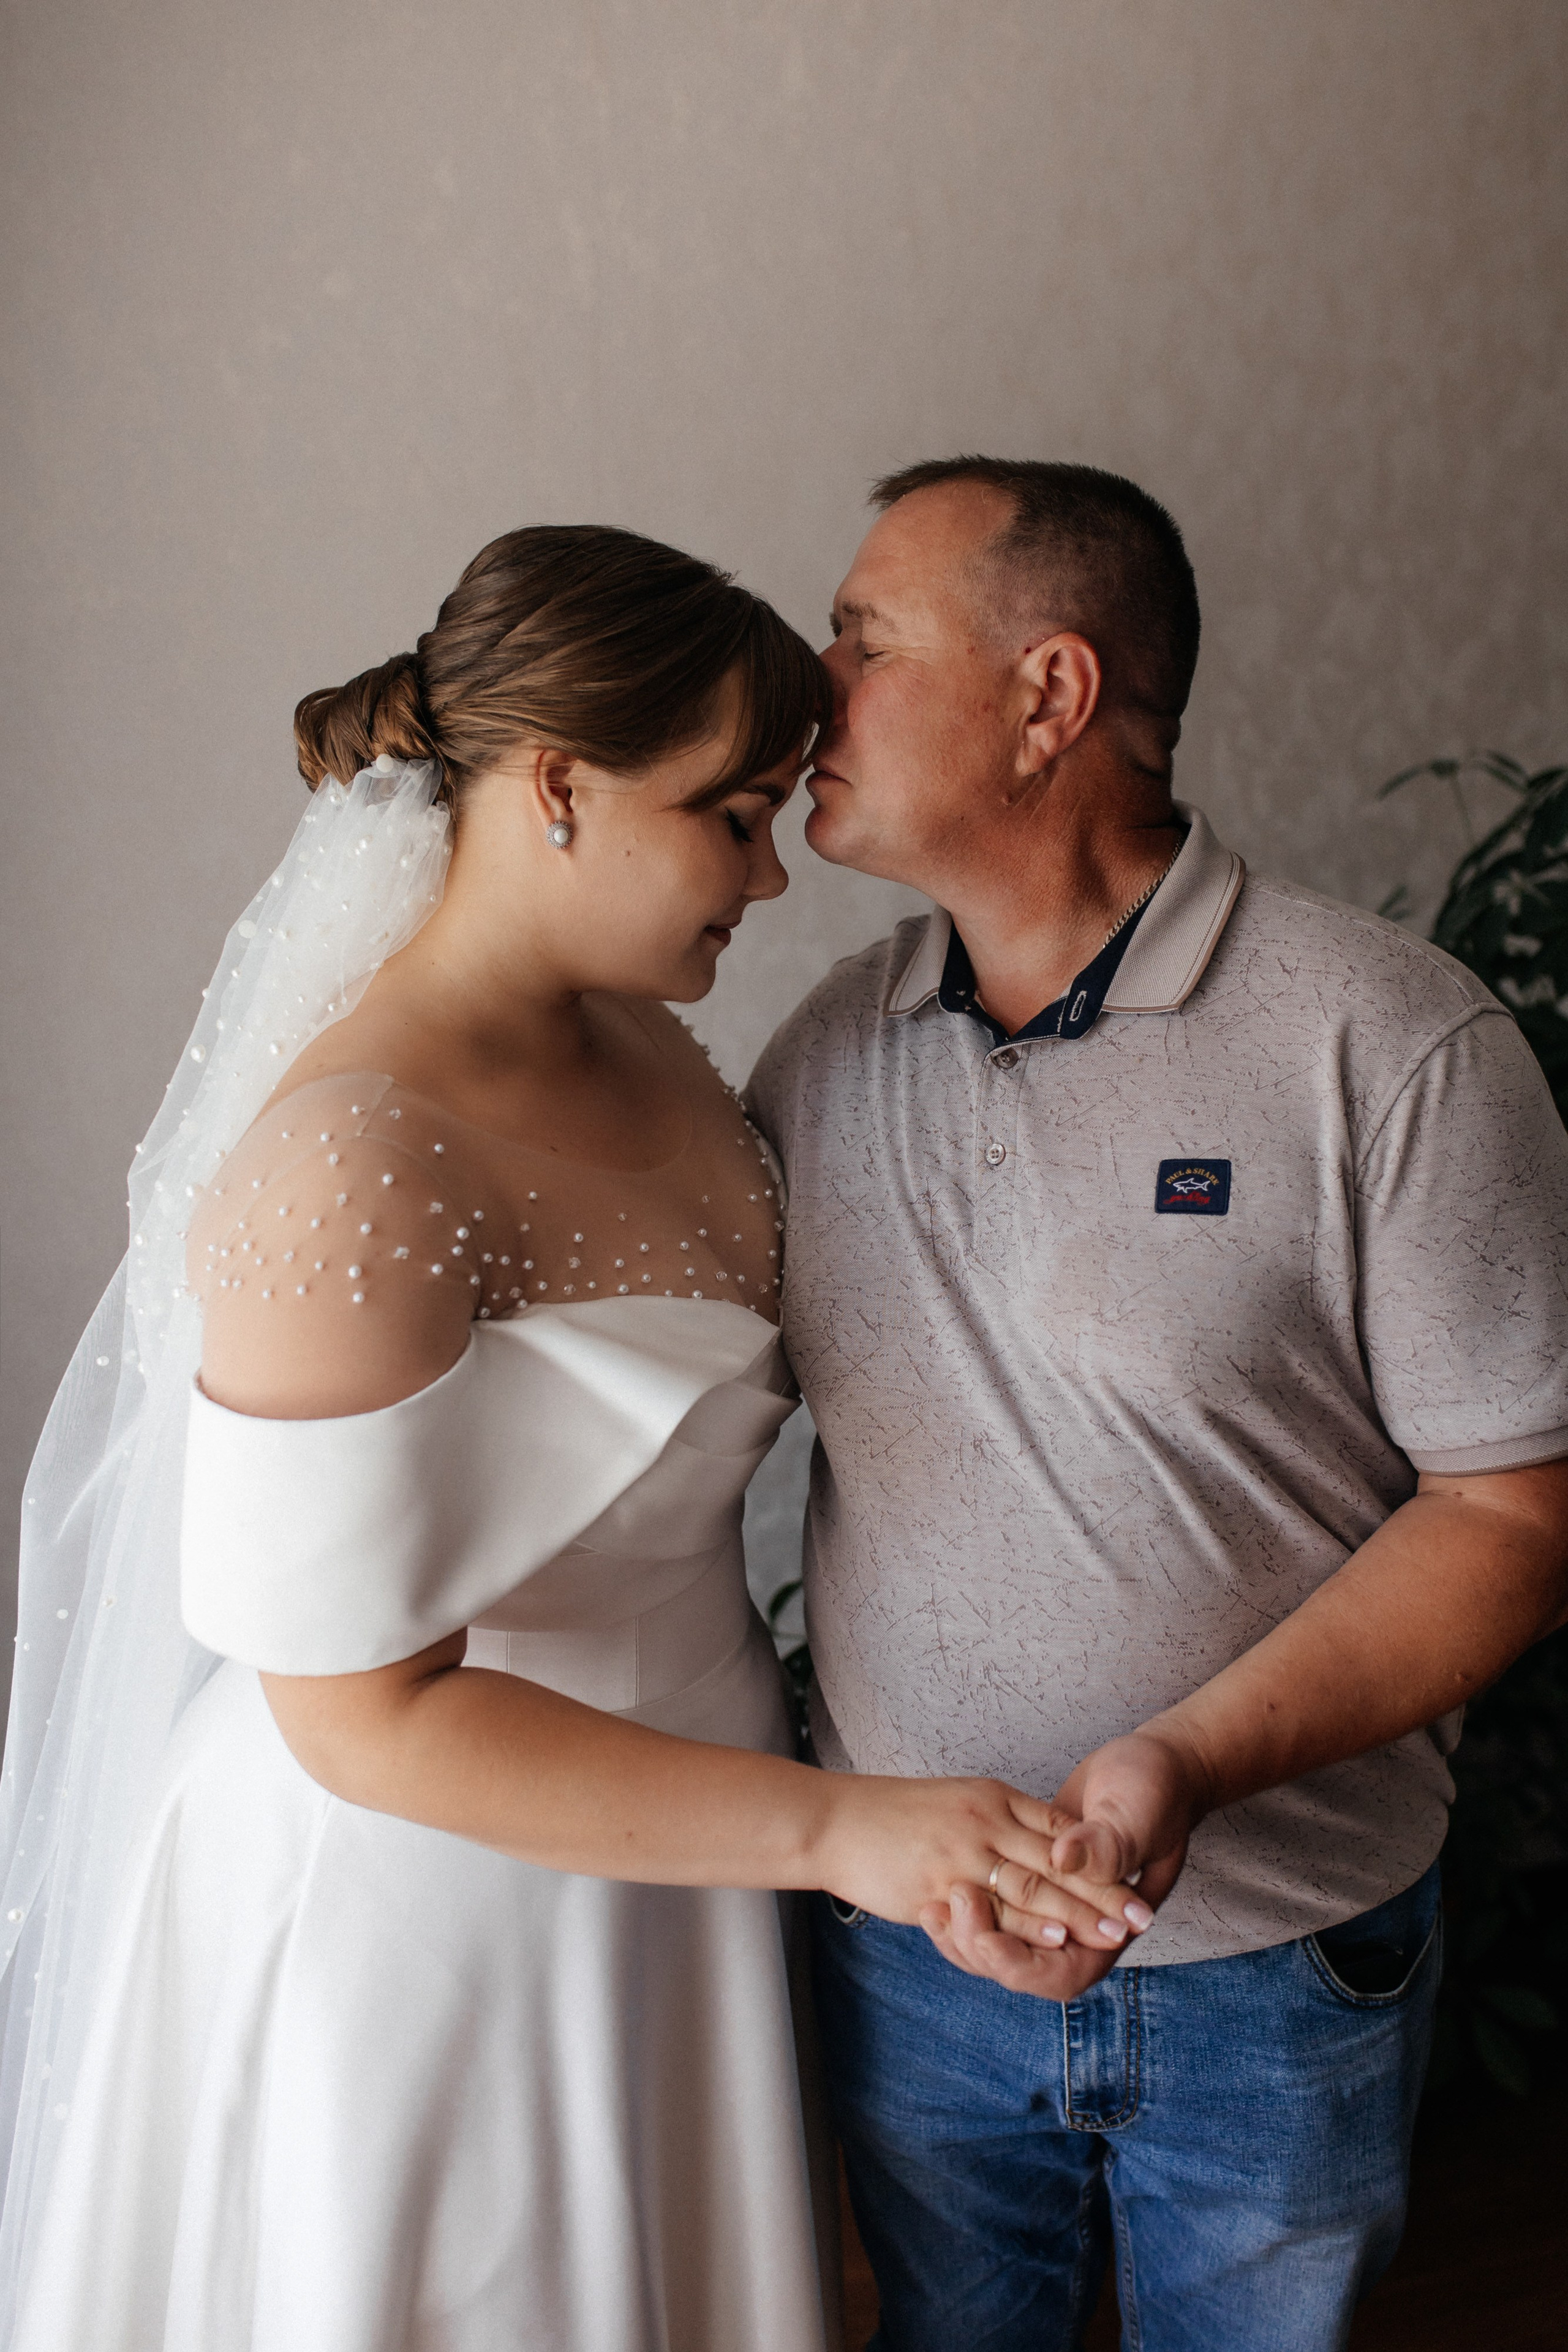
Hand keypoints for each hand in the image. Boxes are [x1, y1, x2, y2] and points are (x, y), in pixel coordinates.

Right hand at [816, 1774, 1150, 1958]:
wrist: (835, 1817)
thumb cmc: (893, 1815)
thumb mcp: (958, 1801)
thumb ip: (998, 1821)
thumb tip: (1035, 1842)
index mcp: (994, 1797)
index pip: (1060, 1827)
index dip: (1099, 1855)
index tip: (1139, 1874)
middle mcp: (986, 1819)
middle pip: (1057, 1860)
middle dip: (1103, 1891)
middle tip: (1142, 1915)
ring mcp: (963, 1852)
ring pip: (1033, 1885)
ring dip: (1079, 1912)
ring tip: (1116, 1933)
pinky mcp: (940, 1883)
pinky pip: (992, 1908)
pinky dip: (1030, 1924)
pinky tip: (1057, 1938)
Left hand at [917, 1723, 1210, 2000]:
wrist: (1151, 1767)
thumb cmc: (1155, 1790)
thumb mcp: (1136, 1814)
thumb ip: (1104, 1845)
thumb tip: (1062, 1861)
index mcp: (1113, 1928)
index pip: (1059, 1973)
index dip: (1019, 1963)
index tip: (985, 1939)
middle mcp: (1080, 1929)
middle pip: (1019, 1965)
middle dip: (977, 1944)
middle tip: (941, 1909)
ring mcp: (1053, 1908)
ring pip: (1001, 1944)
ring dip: (963, 1934)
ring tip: (929, 1907)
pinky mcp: (1030, 1881)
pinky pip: (994, 1915)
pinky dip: (964, 1912)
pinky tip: (930, 1899)